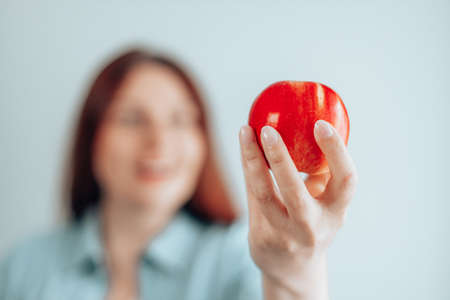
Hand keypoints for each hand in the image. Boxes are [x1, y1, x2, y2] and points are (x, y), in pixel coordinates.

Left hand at [239, 120, 357, 297]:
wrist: (293, 269)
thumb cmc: (311, 223)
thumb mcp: (324, 203)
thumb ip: (317, 173)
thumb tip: (304, 125)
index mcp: (336, 213)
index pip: (345, 180)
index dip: (336, 152)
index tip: (320, 124)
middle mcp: (312, 227)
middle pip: (295, 192)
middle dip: (279, 158)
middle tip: (267, 129)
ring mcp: (284, 235)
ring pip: (263, 195)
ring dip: (252, 160)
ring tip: (245, 132)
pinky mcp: (262, 237)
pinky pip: (252, 195)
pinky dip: (248, 168)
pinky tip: (244, 148)